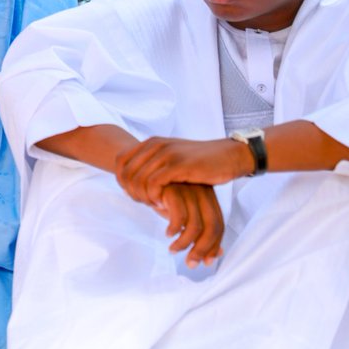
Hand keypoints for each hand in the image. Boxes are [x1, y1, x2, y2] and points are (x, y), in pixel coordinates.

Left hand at [116, 137, 253, 205]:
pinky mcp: (178, 165)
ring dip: (143, 197)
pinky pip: (153, 184)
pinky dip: (153, 197)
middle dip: (131, 192)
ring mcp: (166, 154)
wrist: (229, 157)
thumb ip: (152, 166)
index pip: (120, 162)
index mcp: (151, 143)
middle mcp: (155, 145)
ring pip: (137, 180)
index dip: (121, 181)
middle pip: (125, 173)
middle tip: (145, 203)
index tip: (134, 194)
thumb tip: (130, 182)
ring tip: (154, 205)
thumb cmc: (200, 163)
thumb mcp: (172, 160)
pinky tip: (163, 204)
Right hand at [153, 182, 224, 267]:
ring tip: (173, 250)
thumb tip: (219, 254)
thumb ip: (201, 230)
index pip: (219, 225)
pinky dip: (174, 229)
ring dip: (184, 243)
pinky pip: (179, 216)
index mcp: (209, 197)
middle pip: (212, 227)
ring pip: (195, 225)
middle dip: (202, 249)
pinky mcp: (172, 190)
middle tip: (190, 263)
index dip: (214, 246)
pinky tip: (167, 234)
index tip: (206, 263)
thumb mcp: (185, 214)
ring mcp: (188, 190)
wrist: (142, 177)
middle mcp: (202, 192)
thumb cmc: (165, 197)